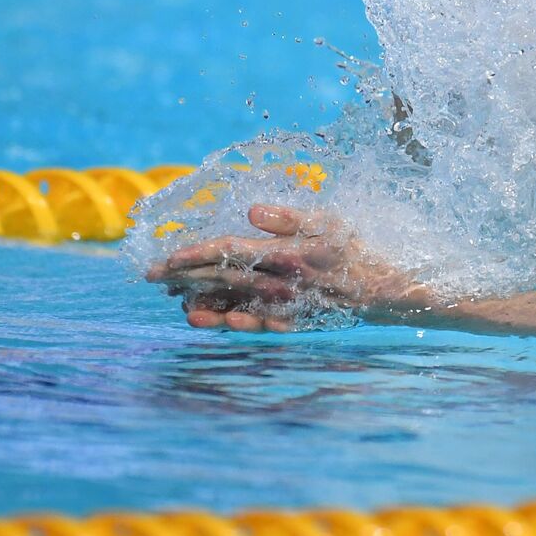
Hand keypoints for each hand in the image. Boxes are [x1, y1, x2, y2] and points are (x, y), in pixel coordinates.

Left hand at [145, 203, 427, 331]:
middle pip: (222, 278)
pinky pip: (253, 324)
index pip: (228, 251)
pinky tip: (211, 321)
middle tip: (152, 277)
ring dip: (201, 301)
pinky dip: (229, 322)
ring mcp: (283, 306)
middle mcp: (279, 282)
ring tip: (173, 301)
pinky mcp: (291, 321)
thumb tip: (251, 211)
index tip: (165, 256)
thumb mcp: (327, 221)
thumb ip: (288, 216)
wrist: (384, 290)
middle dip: (184, 277)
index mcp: (284, 253)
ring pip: (231, 303)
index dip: (194, 253)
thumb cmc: (354, 247)